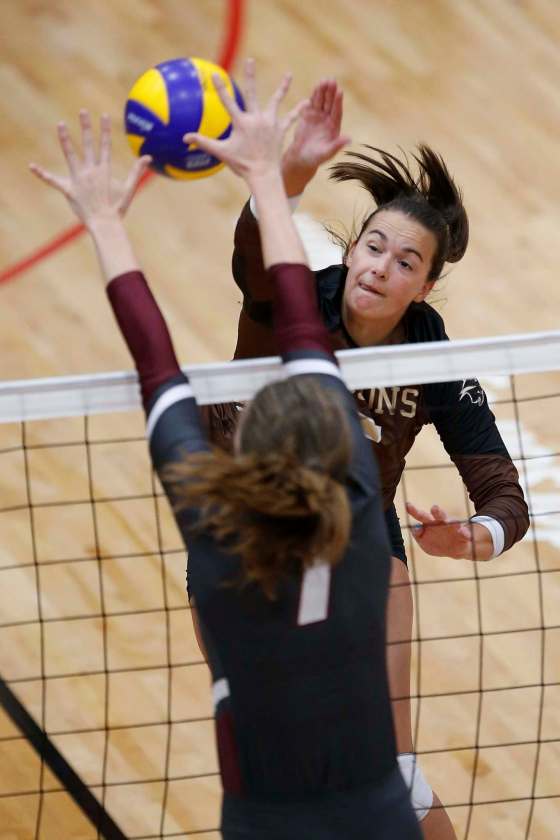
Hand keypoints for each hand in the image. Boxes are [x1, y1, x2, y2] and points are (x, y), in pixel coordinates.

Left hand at [29, 111, 150, 227]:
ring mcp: (78, 179)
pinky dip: (42, 174)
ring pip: (70, 155)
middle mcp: (91, 171)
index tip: (103, 115)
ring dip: (65, 139)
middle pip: (87, 144)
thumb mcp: (129, 189)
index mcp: (104, 170)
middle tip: (83, 111)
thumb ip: (137, 171)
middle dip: (86, 126)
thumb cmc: (118, 209)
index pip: (105, 145)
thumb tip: (148, 157)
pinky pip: (53, 180)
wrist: (105, 224)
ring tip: (60, 124)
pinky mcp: (69, 190)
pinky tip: (31, 166)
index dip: (104, 130)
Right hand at [183, 58, 307, 184]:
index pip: (227, 102)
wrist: (263, 175)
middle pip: (252, 93)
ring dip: (282, 88)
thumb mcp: (221, 153)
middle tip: (250, 60)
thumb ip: (203, 142)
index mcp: (241, 122)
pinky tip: (307, 103)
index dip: (220, 88)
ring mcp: (270, 124)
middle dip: (250, 76)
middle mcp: (256, 119)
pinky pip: (290, 119)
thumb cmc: (242, 165)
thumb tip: (185, 137)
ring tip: (289, 75)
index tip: (216, 74)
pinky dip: (298, 111)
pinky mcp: (280, 130)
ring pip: (276, 101)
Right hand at [282, 78, 349, 192]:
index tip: (339, 92)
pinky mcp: (308, 115)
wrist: (301, 158)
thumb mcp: (327, 153)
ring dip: (322, 91)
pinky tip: (315, 87)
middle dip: (331, 92)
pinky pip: (312, 103)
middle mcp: (327, 120)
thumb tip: (349, 139)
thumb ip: (337, 145)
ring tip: (324, 80)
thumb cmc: (315, 158)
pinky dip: (314, 95)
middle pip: (330, 104)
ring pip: (322, 101)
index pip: (337, 112)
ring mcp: (318, 117)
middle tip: (332, 80)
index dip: (338, 102)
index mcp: (334, 128)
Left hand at [406, 502, 476, 559]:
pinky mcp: (463, 535)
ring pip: (453, 522)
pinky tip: (463, 533)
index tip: (407, 505)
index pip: (420, 515)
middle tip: (435, 508)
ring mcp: (453, 528)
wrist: (454, 550)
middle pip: (438, 515)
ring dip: (454, 522)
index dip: (413, 510)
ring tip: (455, 522)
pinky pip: (465, 533)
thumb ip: (418, 535)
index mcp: (430, 523)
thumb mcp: (423, 542)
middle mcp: (442, 522)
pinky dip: (464, 533)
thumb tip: (415, 529)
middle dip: (437, 511)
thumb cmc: (435, 543)